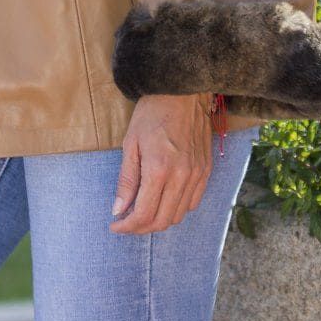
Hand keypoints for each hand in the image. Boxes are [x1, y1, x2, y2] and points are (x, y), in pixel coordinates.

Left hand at [109, 93, 214, 234]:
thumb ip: (126, 179)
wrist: (182, 92)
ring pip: (179, 215)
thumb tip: (119, 209)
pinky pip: (193, 202)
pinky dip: (177, 209)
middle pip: (163, 221)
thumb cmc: (152, 113)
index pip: (143, 214)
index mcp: (159, 170)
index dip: (127, 226)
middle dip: (141, 228)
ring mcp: (197, 175)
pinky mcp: (206, 171)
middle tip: (127, 222)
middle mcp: (181, 177)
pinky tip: (164, 200)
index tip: (115, 225)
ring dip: (159, 220)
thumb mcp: (130, 143)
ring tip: (143, 212)